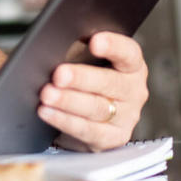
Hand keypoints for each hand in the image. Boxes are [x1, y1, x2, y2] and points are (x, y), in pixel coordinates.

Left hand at [36, 32, 148, 150]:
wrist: (85, 115)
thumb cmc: (84, 79)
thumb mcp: (84, 59)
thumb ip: (77, 49)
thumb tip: (56, 43)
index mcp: (131, 66)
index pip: (128, 53)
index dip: (113, 46)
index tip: (94, 42)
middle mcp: (133, 91)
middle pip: (110, 82)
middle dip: (82, 78)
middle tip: (59, 74)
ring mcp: (126, 117)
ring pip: (97, 108)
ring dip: (69, 101)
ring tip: (47, 94)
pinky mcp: (112, 138)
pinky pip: (88, 131)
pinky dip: (65, 121)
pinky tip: (47, 112)